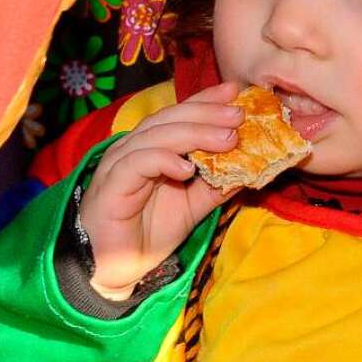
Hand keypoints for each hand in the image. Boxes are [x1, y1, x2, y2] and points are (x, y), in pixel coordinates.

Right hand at [78, 82, 242, 298]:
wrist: (113, 269)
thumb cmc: (148, 232)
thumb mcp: (192, 206)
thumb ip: (216, 184)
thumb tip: (250, 166)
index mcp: (152, 146)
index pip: (180, 114)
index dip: (206, 101)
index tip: (235, 92)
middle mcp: (135, 147)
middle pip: (171, 118)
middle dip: (207, 112)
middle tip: (238, 114)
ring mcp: (120, 162)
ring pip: (157, 135)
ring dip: (194, 133)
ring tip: (226, 139)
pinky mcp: (112, 183)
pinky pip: (137, 162)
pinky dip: (163, 160)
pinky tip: (187, 169)